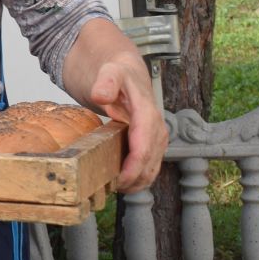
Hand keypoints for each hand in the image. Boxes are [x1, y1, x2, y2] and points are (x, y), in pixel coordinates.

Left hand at [89, 57, 167, 192]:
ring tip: (114, 188)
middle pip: (148, 163)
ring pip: (151, 169)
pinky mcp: (154, 145)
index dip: (133, 166)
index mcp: (147, 113)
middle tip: (108, 187)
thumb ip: (106, 81)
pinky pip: (150, 168)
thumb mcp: (110, 71)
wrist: (129, 73)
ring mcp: (157, 139)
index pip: (144, 146)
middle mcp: (157, 129)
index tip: (118, 179)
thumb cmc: (119, 74)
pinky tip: (122, 184)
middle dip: (131, 179)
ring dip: (135, 183)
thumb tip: (100, 96)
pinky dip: (138, 179)